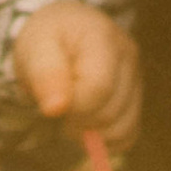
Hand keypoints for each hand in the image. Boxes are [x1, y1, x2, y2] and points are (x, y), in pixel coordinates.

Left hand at [14, 1, 140, 146]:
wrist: (61, 32)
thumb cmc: (46, 40)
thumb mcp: (34, 48)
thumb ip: (45, 75)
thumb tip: (56, 108)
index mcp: (103, 37)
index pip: (99, 87)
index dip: (74, 106)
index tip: (53, 102)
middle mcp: (128, 56)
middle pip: (110, 112)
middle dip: (78, 120)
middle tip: (58, 106)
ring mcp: (136, 78)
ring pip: (121, 129)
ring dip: (90, 132)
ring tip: (70, 112)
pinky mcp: (136, 99)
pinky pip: (127, 136)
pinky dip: (104, 139)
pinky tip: (85, 122)